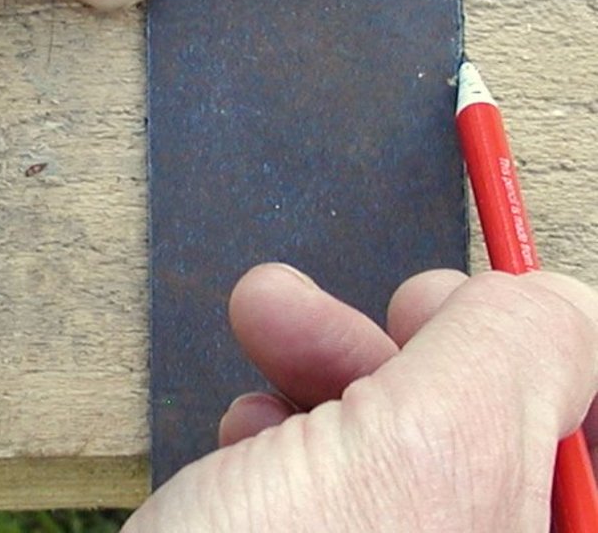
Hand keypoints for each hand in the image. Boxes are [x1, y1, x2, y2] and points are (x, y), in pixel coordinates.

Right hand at [125, 264, 597, 532]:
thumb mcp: (414, 463)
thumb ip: (507, 361)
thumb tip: (563, 302)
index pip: (597, 449)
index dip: (536, 361)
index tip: (442, 304)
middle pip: (500, 446)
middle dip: (399, 349)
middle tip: (332, 304)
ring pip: (409, 460)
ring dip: (328, 372)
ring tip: (258, 329)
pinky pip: (344, 498)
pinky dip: (289, 438)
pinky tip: (238, 432)